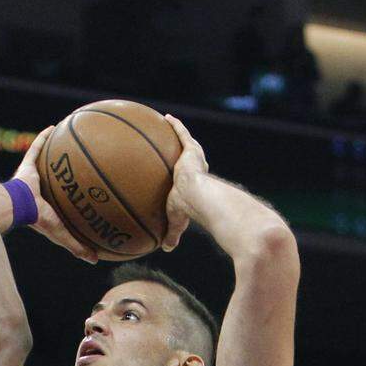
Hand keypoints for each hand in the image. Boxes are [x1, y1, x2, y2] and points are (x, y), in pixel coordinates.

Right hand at [15, 127, 98, 263]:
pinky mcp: (27, 165)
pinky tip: (55, 126)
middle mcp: (40, 190)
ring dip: (55, 152)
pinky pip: (36, 147)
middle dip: (63, 174)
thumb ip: (77, 246)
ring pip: (47, 162)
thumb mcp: (62, 234)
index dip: (70, 199)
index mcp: (47, 206)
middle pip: (54, 180)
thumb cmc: (39, 221)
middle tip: (79, 166)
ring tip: (69, 141)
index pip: (61, 202)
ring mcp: (33, 176)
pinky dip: (44, 137)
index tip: (83, 194)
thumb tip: (97, 261)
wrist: (19, 206)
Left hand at [161, 114, 207, 250]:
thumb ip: (172, 233)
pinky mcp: (191, 149)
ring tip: (166, 122)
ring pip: (184, 141)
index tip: (177, 169)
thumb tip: (166, 249)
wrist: (199, 198)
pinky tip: (166, 116)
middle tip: (171, 143)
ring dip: (177, 131)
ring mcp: (194, 157)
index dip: (182, 170)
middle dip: (181, 148)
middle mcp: (196, 167)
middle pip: (187, 154)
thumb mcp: (177, 221)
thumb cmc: (189, 211)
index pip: (187, 175)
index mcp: (193, 182)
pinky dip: (175, 125)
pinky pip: (181, 133)